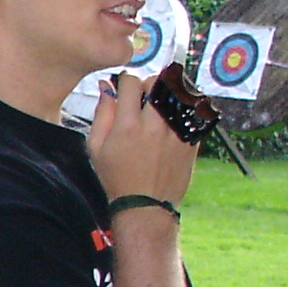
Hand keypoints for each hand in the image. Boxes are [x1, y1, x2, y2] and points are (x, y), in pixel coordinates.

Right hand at [86, 70, 197, 210]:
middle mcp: (154, 125)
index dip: (126, 81)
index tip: (125, 88)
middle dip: (149, 85)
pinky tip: (170, 124)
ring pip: (177, 95)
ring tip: (158, 110)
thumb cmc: (117, 178)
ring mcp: (176, 132)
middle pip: (158, 82)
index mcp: (128, 125)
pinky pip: (190, 114)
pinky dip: (180, 113)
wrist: (144, 205)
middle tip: (143, 98)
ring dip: (166, 97)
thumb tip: (106, 87)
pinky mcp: (191, 141)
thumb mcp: (96, 147)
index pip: (131, 82)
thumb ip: (102, 113)